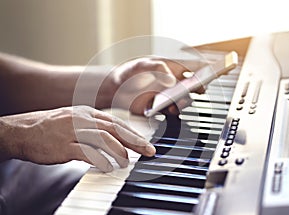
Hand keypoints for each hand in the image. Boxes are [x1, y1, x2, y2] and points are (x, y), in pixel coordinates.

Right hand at [0, 106, 154, 171]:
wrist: (23, 130)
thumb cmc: (51, 128)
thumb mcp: (76, 121)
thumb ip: (95, 128)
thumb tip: (116, 137)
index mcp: (87, 113)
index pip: (116, 123)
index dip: (133, 133)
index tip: (146, 143)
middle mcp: (82, 120)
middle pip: (115, 129)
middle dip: (135, 141)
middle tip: (148, 151)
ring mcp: (73, 131)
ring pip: (103, 139)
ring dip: (119, 151)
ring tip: (127, 162)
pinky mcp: (63, 146)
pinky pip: (86, 152)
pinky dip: (100, 160)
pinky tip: (108, 166)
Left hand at [110, 57, 204, 114]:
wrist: (114, 91)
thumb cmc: (128, 73)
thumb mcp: (141, 66)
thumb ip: (157, 68)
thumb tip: (172, 80)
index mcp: (171, 67)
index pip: (192, 65)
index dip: (205, 66)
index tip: (214, 68)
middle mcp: (173, 82)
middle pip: (193, 84)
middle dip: (200, 86)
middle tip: (200, 88)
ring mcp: (168, 95)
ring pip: (185, 99)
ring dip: (185, 100)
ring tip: (179, 100)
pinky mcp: (161, 108)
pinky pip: (173, 111)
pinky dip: (174, 111)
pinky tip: (169, 109)